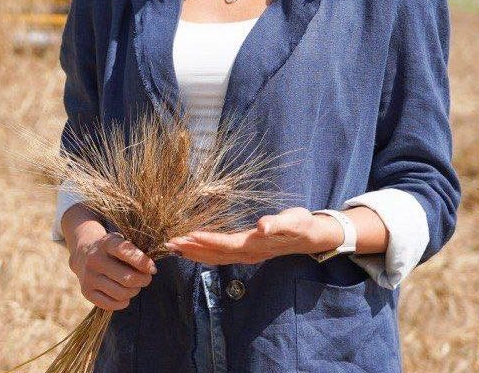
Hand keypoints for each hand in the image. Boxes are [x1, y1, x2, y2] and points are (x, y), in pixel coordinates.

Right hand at [67, 227, 156, 310]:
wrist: (84, 254)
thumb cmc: (112, 250)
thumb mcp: (121, 242)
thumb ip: (136, 252)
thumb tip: (150, 269)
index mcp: (106, 243)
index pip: (126, 252)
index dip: (144, 262)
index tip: (153, 269)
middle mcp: (94, 259)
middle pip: (128, 279)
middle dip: (143, 280)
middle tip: (147, 278)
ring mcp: (89, 277)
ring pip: (121, 293)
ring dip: (134, 291)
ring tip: (135, 286)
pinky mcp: (86, 292)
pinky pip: (111, 305)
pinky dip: (123, 302)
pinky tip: (125, 296)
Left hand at [163, 207, 341, 265]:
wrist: (310, 237)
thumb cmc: (301, 225)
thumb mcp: (294, 220)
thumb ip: (278, 223)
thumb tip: (263, 226)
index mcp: (255, 245)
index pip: (225, 244)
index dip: (207, 240)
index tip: (188, 235)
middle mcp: (247, 254)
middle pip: (214, 254)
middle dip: (191, 249)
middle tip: (168, 243)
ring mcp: (245, 255)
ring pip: (213, 257)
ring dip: (193, 253)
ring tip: (172, 247)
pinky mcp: (244, 252)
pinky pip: (218, 255)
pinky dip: (202, 252)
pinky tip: (190, 248)